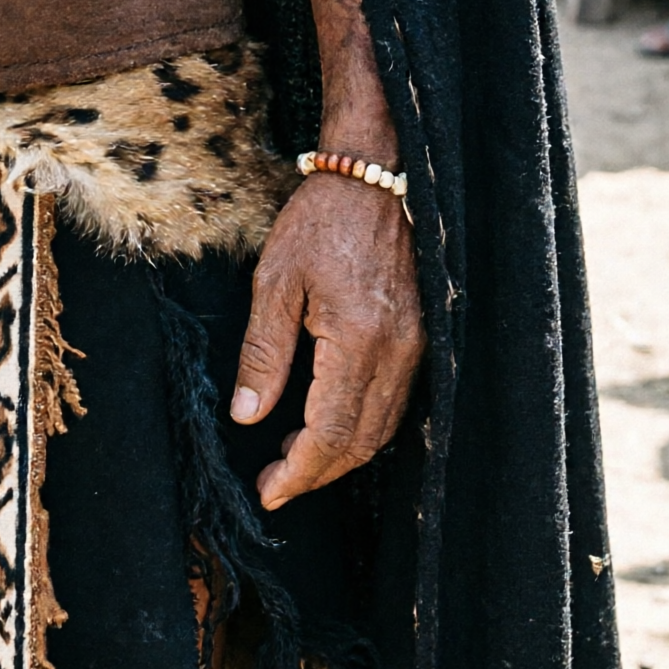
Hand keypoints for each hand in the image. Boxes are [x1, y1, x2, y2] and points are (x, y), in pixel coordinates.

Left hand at [232, 156, 422, 509]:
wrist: (376, 176)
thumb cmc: (321, 220)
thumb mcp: (275, 280)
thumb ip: (264, 352)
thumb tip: (248, 416)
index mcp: (359, 340)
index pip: (331, 432)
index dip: (299, 472)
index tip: (268, 492)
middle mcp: (397, 352)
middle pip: (361, 442)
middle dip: (317, 472)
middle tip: (274, 484)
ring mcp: (416, 348)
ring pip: (382, 428)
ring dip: (339, 454)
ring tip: (292, 458)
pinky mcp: (421, 338)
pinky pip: (395, 403)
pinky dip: (361, 425)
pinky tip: (328, 421)